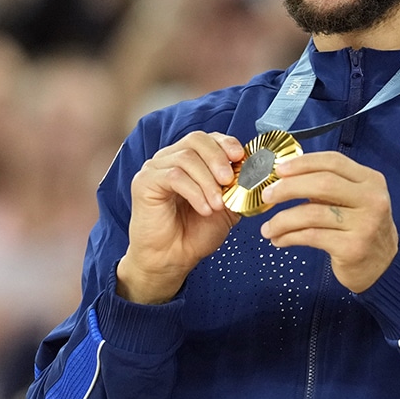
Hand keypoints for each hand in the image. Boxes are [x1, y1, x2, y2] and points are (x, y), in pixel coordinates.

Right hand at [117, 131, 243, 303]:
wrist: (172, 260)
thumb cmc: (195, 234)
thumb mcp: (225, 208)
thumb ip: (236, 188)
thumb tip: (255, 173)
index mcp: (189, 161)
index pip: (207, 138)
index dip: (225, 143)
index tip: (240, 157)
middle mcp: (169, 159)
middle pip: (196, 140)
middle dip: (218, 157)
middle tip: (229, 180)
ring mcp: (155, 169)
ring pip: (186, 158)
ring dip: (207, 181)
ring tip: (217, 204)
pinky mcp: (144, 182)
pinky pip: (173, 176)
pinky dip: (194, 191)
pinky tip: (204, 209)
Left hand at [259, 152, 397, 292]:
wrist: (383, 267)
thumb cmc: (362, 228)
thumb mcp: (354, 201)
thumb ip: (329, 187)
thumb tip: (286, 177)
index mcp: (371, 181)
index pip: (334, 162)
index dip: (303, 163)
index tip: (279, 169)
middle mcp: (371, 200)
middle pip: (322, 184)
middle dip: (288, 188)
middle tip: (267, 196)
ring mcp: (364, 224)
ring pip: (312, 213)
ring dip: (282, 219)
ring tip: (267, 227)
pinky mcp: (352, 248)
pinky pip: (311, 236)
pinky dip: (289, 236)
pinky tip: (279, 240)